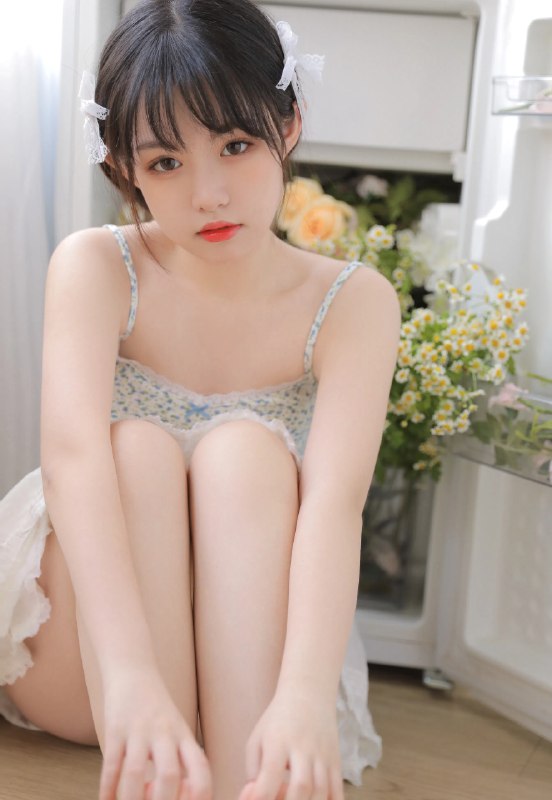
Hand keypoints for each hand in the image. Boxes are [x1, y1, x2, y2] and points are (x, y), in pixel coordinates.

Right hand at [98, 668, 211, 799]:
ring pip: (136, 771)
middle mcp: (165, 733)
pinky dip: (107, 788)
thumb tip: (184, 796)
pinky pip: (111, 763)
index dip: (200, 795)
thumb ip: (182, 762)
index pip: (200, 769)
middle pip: (169, 775)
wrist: (133, 672)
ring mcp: (139, 730)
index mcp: (184, 736)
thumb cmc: (157, 710)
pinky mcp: (115, 728)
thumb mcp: (177, 731)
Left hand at [238, 690, 343, 799]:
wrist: (308, 694)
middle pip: (301, 786)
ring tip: (292, 798)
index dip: (261, 797)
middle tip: (277, 799)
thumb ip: (252, 771)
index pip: (270, 774)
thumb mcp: (257, 739)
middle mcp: (303, 747)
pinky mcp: (336, 760)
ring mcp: (323, 755)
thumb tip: (253, 799)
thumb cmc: (277, 721)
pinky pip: (338, 791)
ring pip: (321, 791)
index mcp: (278, 741)